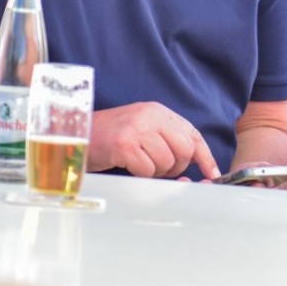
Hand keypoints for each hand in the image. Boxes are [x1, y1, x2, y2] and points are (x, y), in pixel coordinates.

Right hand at [88, 102, 219, 178]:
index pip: (192, 134)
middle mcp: (150, 116)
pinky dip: (140, 174)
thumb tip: (191, 169)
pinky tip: (128, 166)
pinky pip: (147, 170)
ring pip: (167, 162)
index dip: (205, 156)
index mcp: (157, 111)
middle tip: (158, 168)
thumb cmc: (108, 137)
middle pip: (184, 150)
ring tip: (139, 164)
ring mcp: (137, 129)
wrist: (74, 134)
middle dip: (176, 167)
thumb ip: (165, 140)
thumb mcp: (141, 129)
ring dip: (156, 172)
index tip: (212, 174)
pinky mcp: (125, 145)